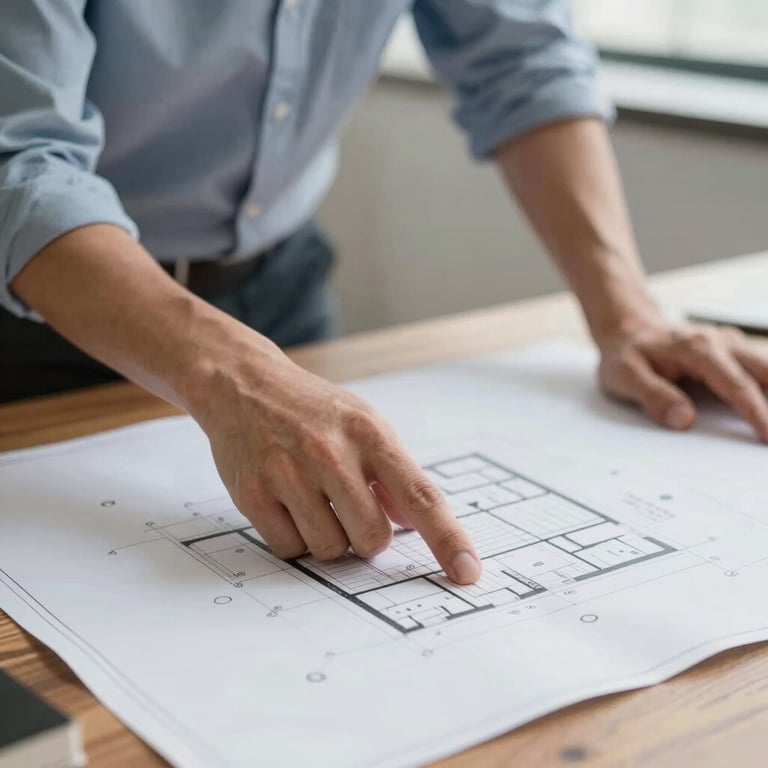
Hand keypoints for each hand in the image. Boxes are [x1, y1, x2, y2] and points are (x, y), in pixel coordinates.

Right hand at [190, 341, 481, 583]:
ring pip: (330, 551)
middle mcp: (331, 454)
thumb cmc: (312, 408)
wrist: (242, 384)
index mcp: (369, 434)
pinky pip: (289, 550)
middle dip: (367, 536)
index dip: (448, 540)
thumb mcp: (363, 423)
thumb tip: (415, 522)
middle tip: (348, 506)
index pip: (420, 497)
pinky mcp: (253, 494)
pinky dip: (294, 538)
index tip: (468, 572)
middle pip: (373, 540)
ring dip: (329, 538)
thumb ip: (393, 474)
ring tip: (314, 500)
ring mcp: (289, 474)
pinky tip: (287, 504)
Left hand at [598, 319, 767, 441]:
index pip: (736, 384)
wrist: (628, 330)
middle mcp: (721, 342)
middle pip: (766, 373)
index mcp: (697, 349)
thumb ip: (654, 396)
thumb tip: (684, 420)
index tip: (767, 436)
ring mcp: (731, 345)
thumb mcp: (625, 375)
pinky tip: (767, 411)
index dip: (755, 412)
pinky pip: (762, 369)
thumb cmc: (626, 354)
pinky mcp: (734, 351)